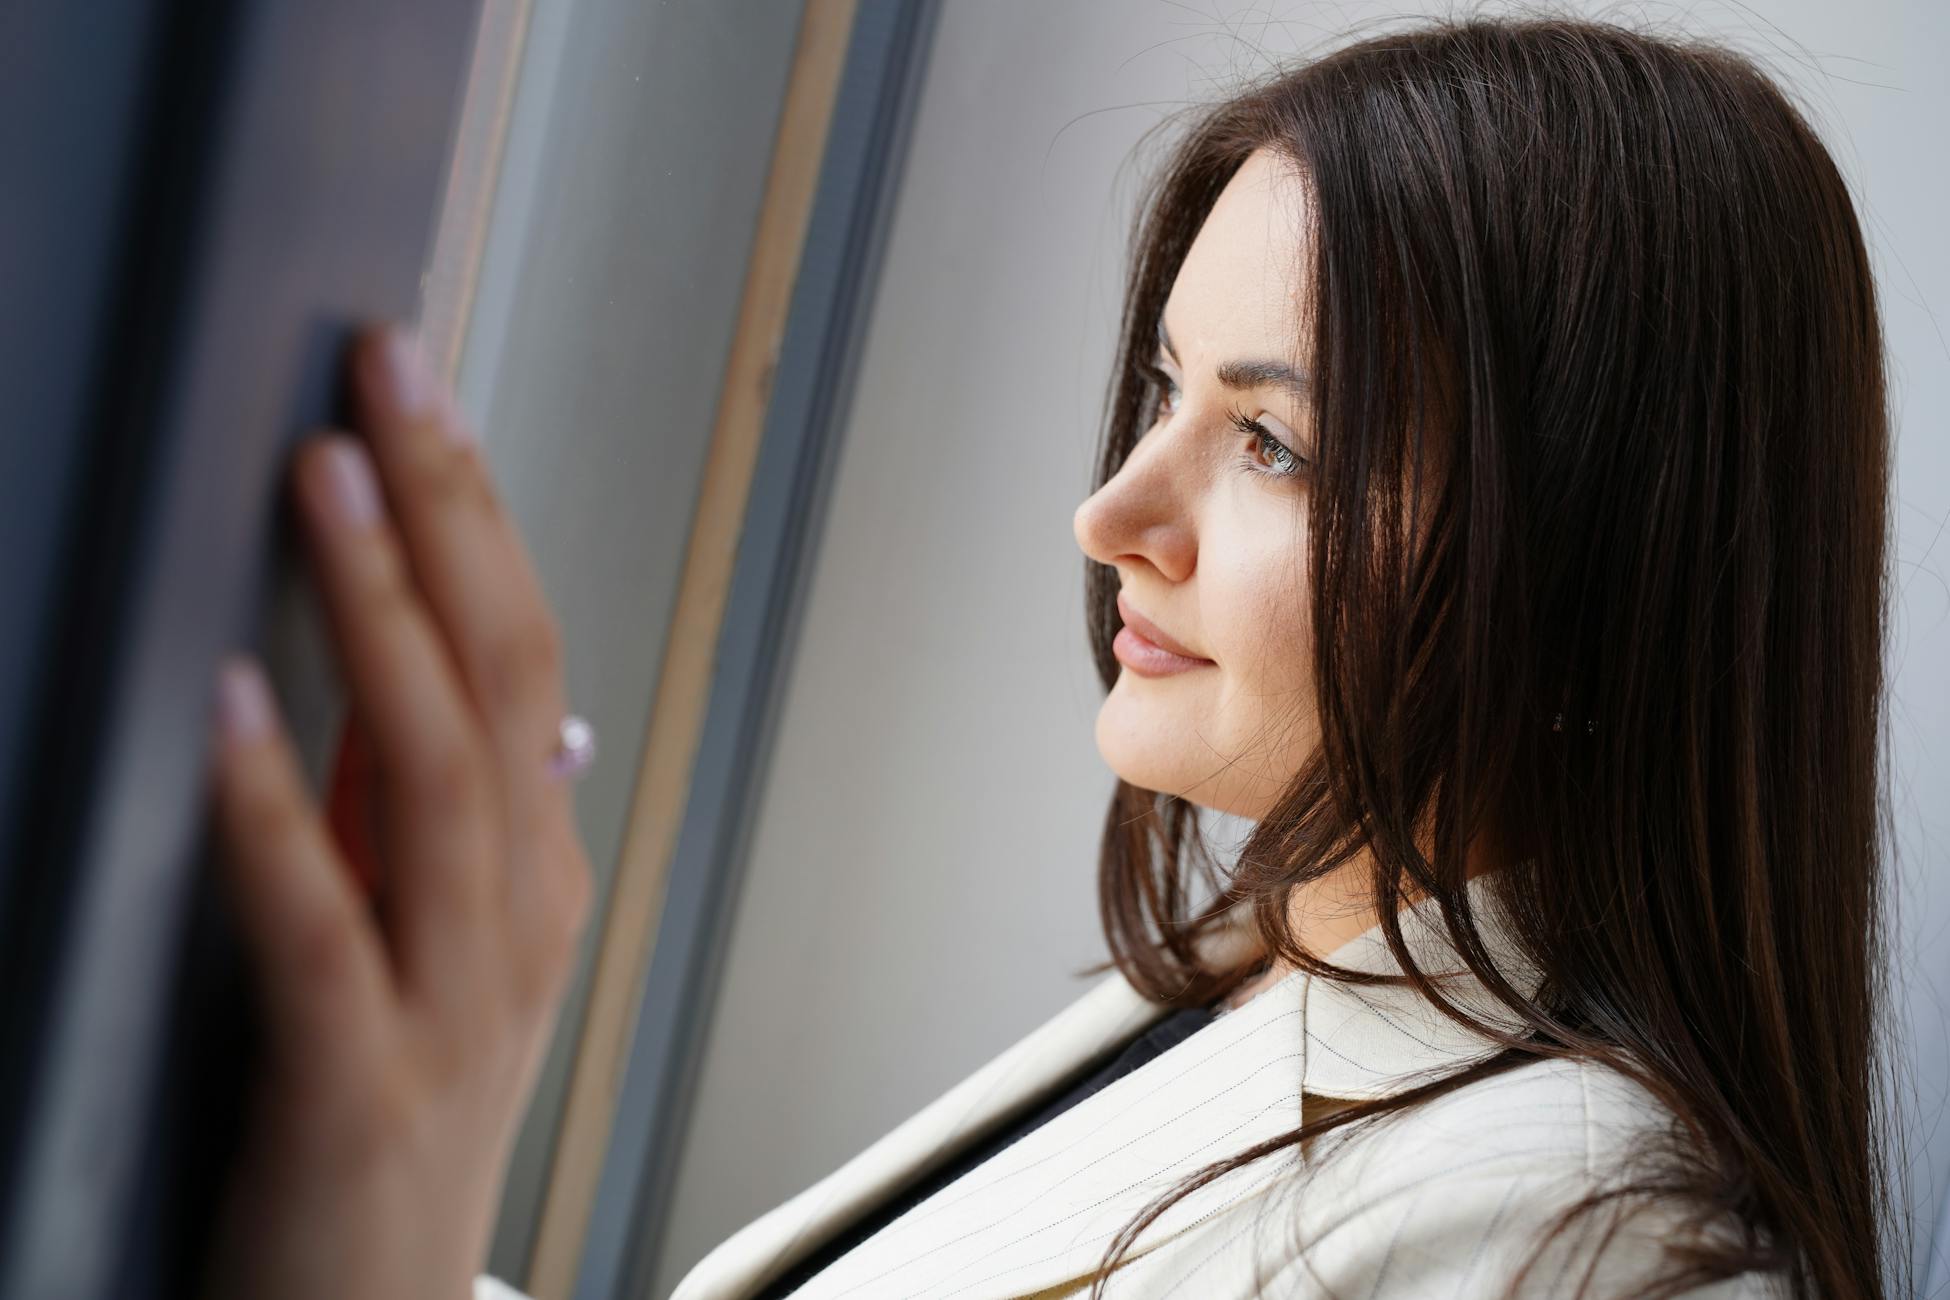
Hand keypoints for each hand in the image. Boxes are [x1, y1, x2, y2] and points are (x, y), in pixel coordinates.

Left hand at [198, 325, 594, 1299]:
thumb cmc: (397, 1132)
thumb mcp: (446, 957)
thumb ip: (460, 827)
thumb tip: (531, 719)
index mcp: (535, 879)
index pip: (526, 658)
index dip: (477, 514)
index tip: (420, 391)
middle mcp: (516, 920)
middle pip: (507, 681)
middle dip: (449, 515)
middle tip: (390, 372)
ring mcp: (452, 1002)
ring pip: (441, 776)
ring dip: (380, 614)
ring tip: (325, 483)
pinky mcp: (357, 1086)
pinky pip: (321, 928)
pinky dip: (275, 809)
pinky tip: (229, 708)